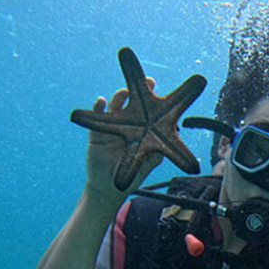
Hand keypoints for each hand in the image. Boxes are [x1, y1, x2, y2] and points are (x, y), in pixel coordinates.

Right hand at [81, 78, 162, 196]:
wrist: (110, 187)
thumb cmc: (133, 172)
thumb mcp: (149, 162)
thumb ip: (159, 150)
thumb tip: (173, 136)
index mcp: (140, 127)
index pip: (145, 107)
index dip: (148, 95)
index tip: (152, 83)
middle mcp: (126, 122)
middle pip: (130, 101)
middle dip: (134, 90)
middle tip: (144, 81)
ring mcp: (111, 126)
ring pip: (114, 107)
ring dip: (118, 98)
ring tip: (123, 94)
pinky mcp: (96, 134)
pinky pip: (95, 118)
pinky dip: (96, 109)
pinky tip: (100, 102)